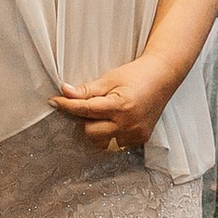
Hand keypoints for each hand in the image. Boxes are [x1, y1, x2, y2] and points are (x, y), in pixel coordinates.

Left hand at [55, 52, 177, 154]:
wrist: (163, 77)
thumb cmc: (136, 75)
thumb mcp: (110, 78)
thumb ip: (87, 89)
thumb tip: (65, 91)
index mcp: (120, 106)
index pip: (85, 110)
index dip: (67, 106)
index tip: (54, 102)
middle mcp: (128, 124)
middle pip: (91, 132)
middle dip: (85, 120)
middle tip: (90, 107)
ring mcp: (136, 134)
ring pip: (103, 141)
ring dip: (98, 130)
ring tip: (105, 115)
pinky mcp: (141, 139)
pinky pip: (117, 143)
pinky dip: (112, 134)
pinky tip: (116, 121)